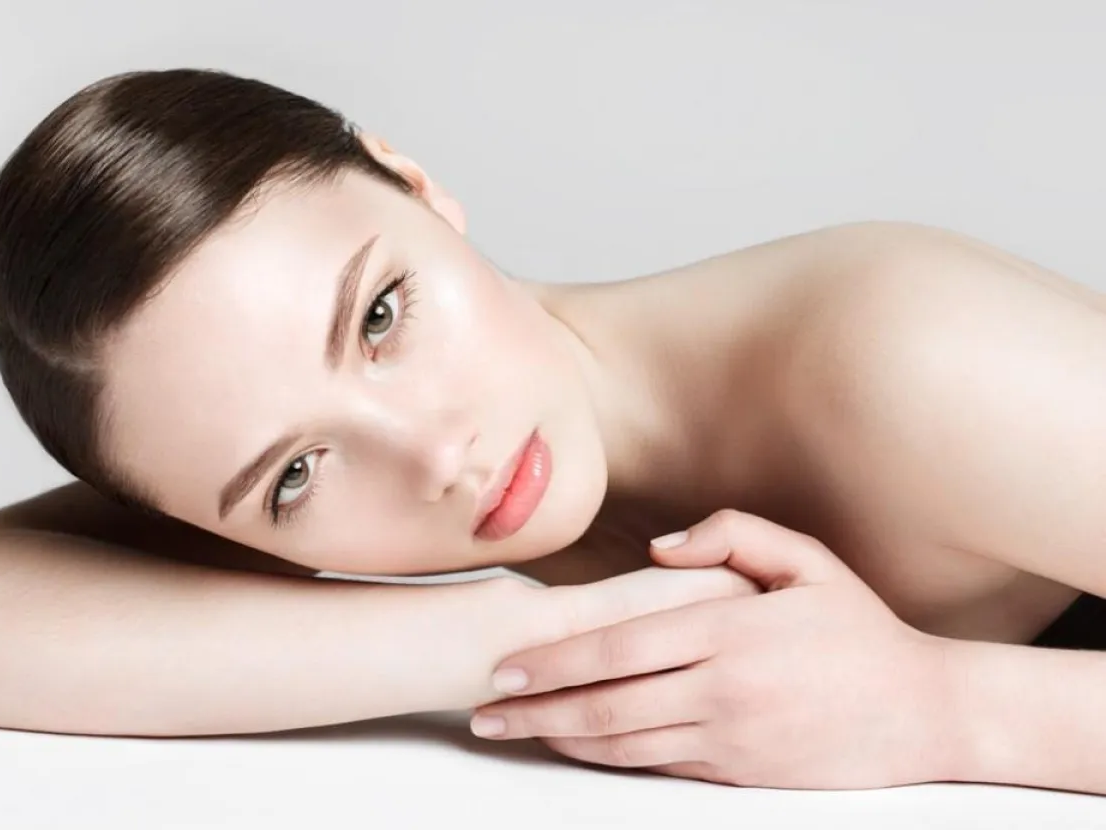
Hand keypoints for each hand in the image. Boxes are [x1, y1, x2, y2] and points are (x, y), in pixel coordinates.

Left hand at [472, 510, 954, 789]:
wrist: (925, 714)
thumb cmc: (860, 631)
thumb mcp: (808, 561)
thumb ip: (732, 536)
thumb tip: (659, 549)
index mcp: (729, 633)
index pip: (618, 648)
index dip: (553, 661)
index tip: (504, 666)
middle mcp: (720, 690)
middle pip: (604, 705)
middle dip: (534, 709)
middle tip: (483, 710)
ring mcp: (728, 739)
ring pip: (622, 745)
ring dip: (559, 740)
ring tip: (513, 731)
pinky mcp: (738, 774)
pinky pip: (657, 767)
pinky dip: (607, 760)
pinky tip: (577, 749)